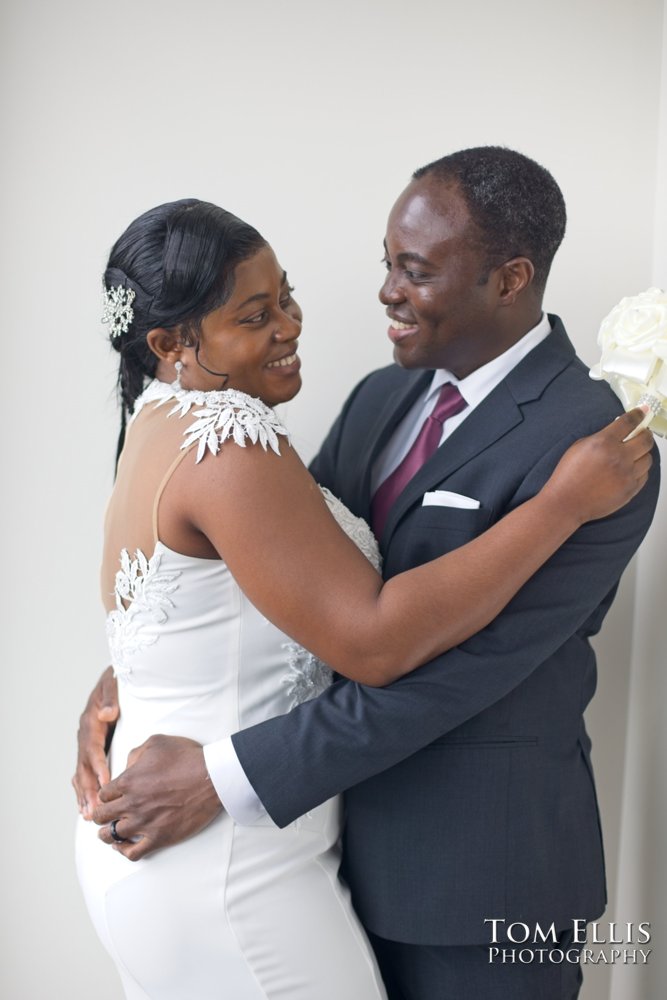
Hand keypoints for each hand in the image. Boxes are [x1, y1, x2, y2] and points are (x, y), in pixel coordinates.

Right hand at [72, 666, 118, 818]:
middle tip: (95, 810)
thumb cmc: (113, 681)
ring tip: (88, 815)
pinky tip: (84, 808)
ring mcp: (85, 744)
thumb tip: (108, 713)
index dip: (99, 767)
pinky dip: (82, 791)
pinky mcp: (90, 750)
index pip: (93, 749)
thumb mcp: (112, 684)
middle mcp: (85, 735)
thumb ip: (111, 698)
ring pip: (81, 774)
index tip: (107, 784)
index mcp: (91, 722)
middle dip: (89, 790)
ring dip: (84, 795)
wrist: (110, 679)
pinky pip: (83, 773)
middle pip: (84, 767)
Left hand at [93, 734, 222, 860]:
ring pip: (111, 836)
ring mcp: (144, 823)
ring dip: (107, 835)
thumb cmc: (187, 757)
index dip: (105, 796)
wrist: (212, 778)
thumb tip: (127, 764)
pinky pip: (133, 853)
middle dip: (101, 815)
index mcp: (128, 781)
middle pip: (101, 816)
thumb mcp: (157, 743)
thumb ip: (136, 753)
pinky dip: (124, 852)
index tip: (109, 798)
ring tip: (109, 833)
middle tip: (106, 815)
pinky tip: (124, 846)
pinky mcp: (159, 837)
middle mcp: (131, 804)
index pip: (103, 794)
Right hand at [546, 408, 653, 524]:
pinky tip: (632, 469)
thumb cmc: (568, 475)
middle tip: (643, 433)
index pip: (629, 422)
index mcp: (604, 443)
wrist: (566, 502)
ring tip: (636, 453)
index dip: (638, 414)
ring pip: (648, 459)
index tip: (643, 411)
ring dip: (643, 453)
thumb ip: (600, 437)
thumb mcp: (579, 447)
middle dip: (646, 434)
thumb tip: (619, 432)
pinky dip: (640, 470)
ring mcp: (627, 475)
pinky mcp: (630, 490)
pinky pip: (644, 475)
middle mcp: (619, 457)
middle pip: (646, 440)